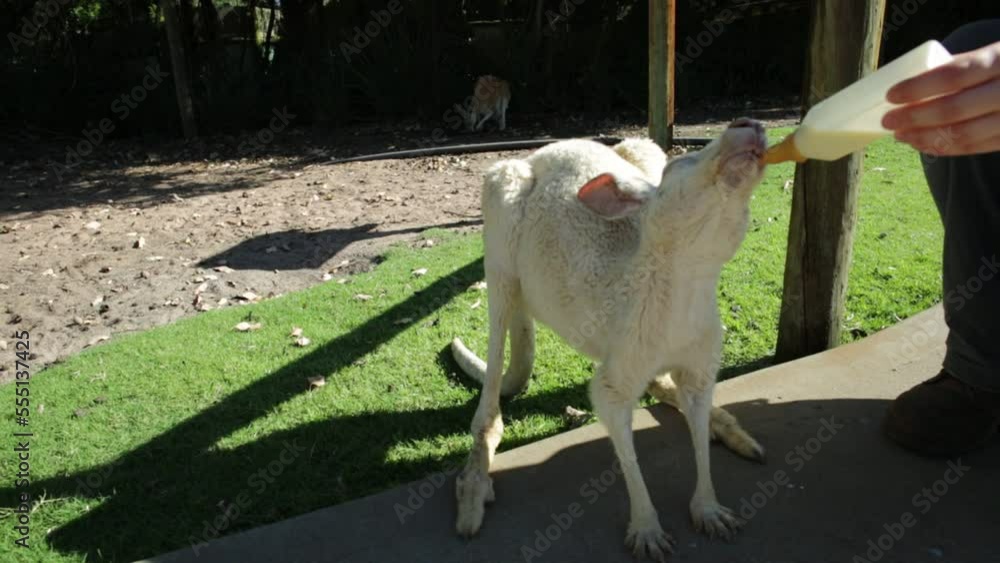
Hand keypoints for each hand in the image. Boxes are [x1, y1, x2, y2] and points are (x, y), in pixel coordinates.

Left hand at [882, 41, 999, 155]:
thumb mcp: (992, 57)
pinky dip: (945, 148)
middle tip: (888, 121)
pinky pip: (975, 147)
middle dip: (914, 118)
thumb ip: (962, 69)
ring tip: (901, 135)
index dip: (919, 87)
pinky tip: (923, 144)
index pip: (955, 75)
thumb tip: (910, 87)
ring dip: (924, 137)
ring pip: (962, 134)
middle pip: (954, 109)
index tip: (891, 95)